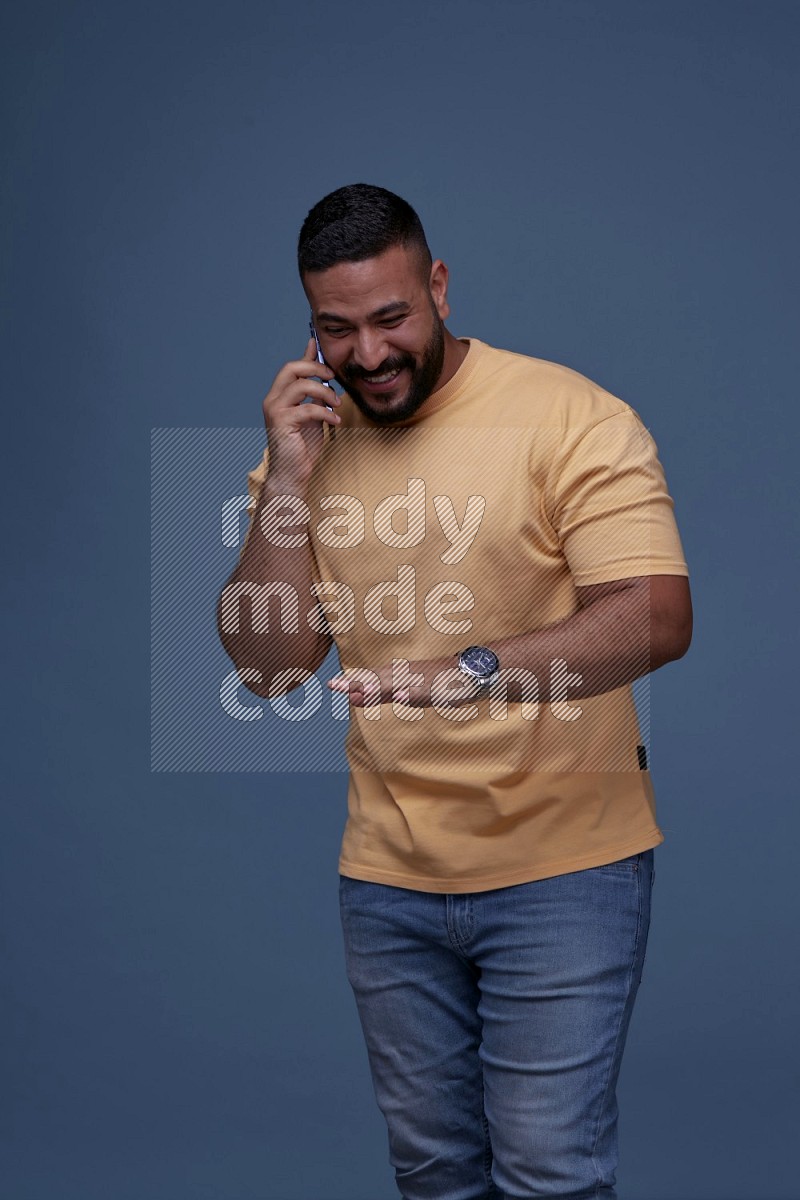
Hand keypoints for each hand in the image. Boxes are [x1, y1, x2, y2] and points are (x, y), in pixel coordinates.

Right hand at [262, 339, 340, 492]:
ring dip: (324, 391)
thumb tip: (326, 381)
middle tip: (333, 377)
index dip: (306, 355)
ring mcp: (275, 410)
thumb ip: (316, 398)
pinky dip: (326, 413)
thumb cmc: (301, 448)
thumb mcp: (312, 417)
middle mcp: (273, 400)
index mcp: (279, 396)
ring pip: (301, 385)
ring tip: (337, 404)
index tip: (318, 344)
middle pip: (291, 368)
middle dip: (315, 367)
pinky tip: (335, 421)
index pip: (291, 368)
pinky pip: (308, 408)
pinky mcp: (282, 422)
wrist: (291, 474)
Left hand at [326, 657, 480, 710]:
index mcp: (395, 675)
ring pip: (394, 684)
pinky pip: (419, 691)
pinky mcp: (433, 688)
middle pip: (376, 679)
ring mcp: (417, 681)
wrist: (467, 671)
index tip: (330, 685)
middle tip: (333, 685)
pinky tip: (399, 696)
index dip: (351, 682)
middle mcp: (403, 675)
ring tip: (358, 690)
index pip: (369, 678)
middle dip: (355, 683)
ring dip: (376, 687)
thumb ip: (381, 694)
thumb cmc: (435, 680)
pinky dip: (409, 693)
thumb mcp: (404, 689)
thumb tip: (353, 697)